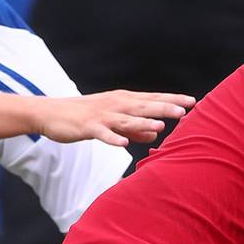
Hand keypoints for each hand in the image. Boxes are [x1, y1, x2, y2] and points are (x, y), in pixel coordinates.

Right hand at [38, 90, 194, 146]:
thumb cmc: (83, 117)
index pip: (152, 99)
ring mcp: (102, 116)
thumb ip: (134, 129)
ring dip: (142, 123)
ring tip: (160, 127)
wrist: (50, 113)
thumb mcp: (112, 122)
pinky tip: (124, 144)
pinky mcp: (87, 127)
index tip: (193, 102)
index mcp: (123, 101)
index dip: (171, 100)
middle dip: (164, 108)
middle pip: (143, 106)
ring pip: (125, 119)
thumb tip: (154, 136)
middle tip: (185, 110)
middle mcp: (115, 105)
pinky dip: (113, 138)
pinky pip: (102, 134)